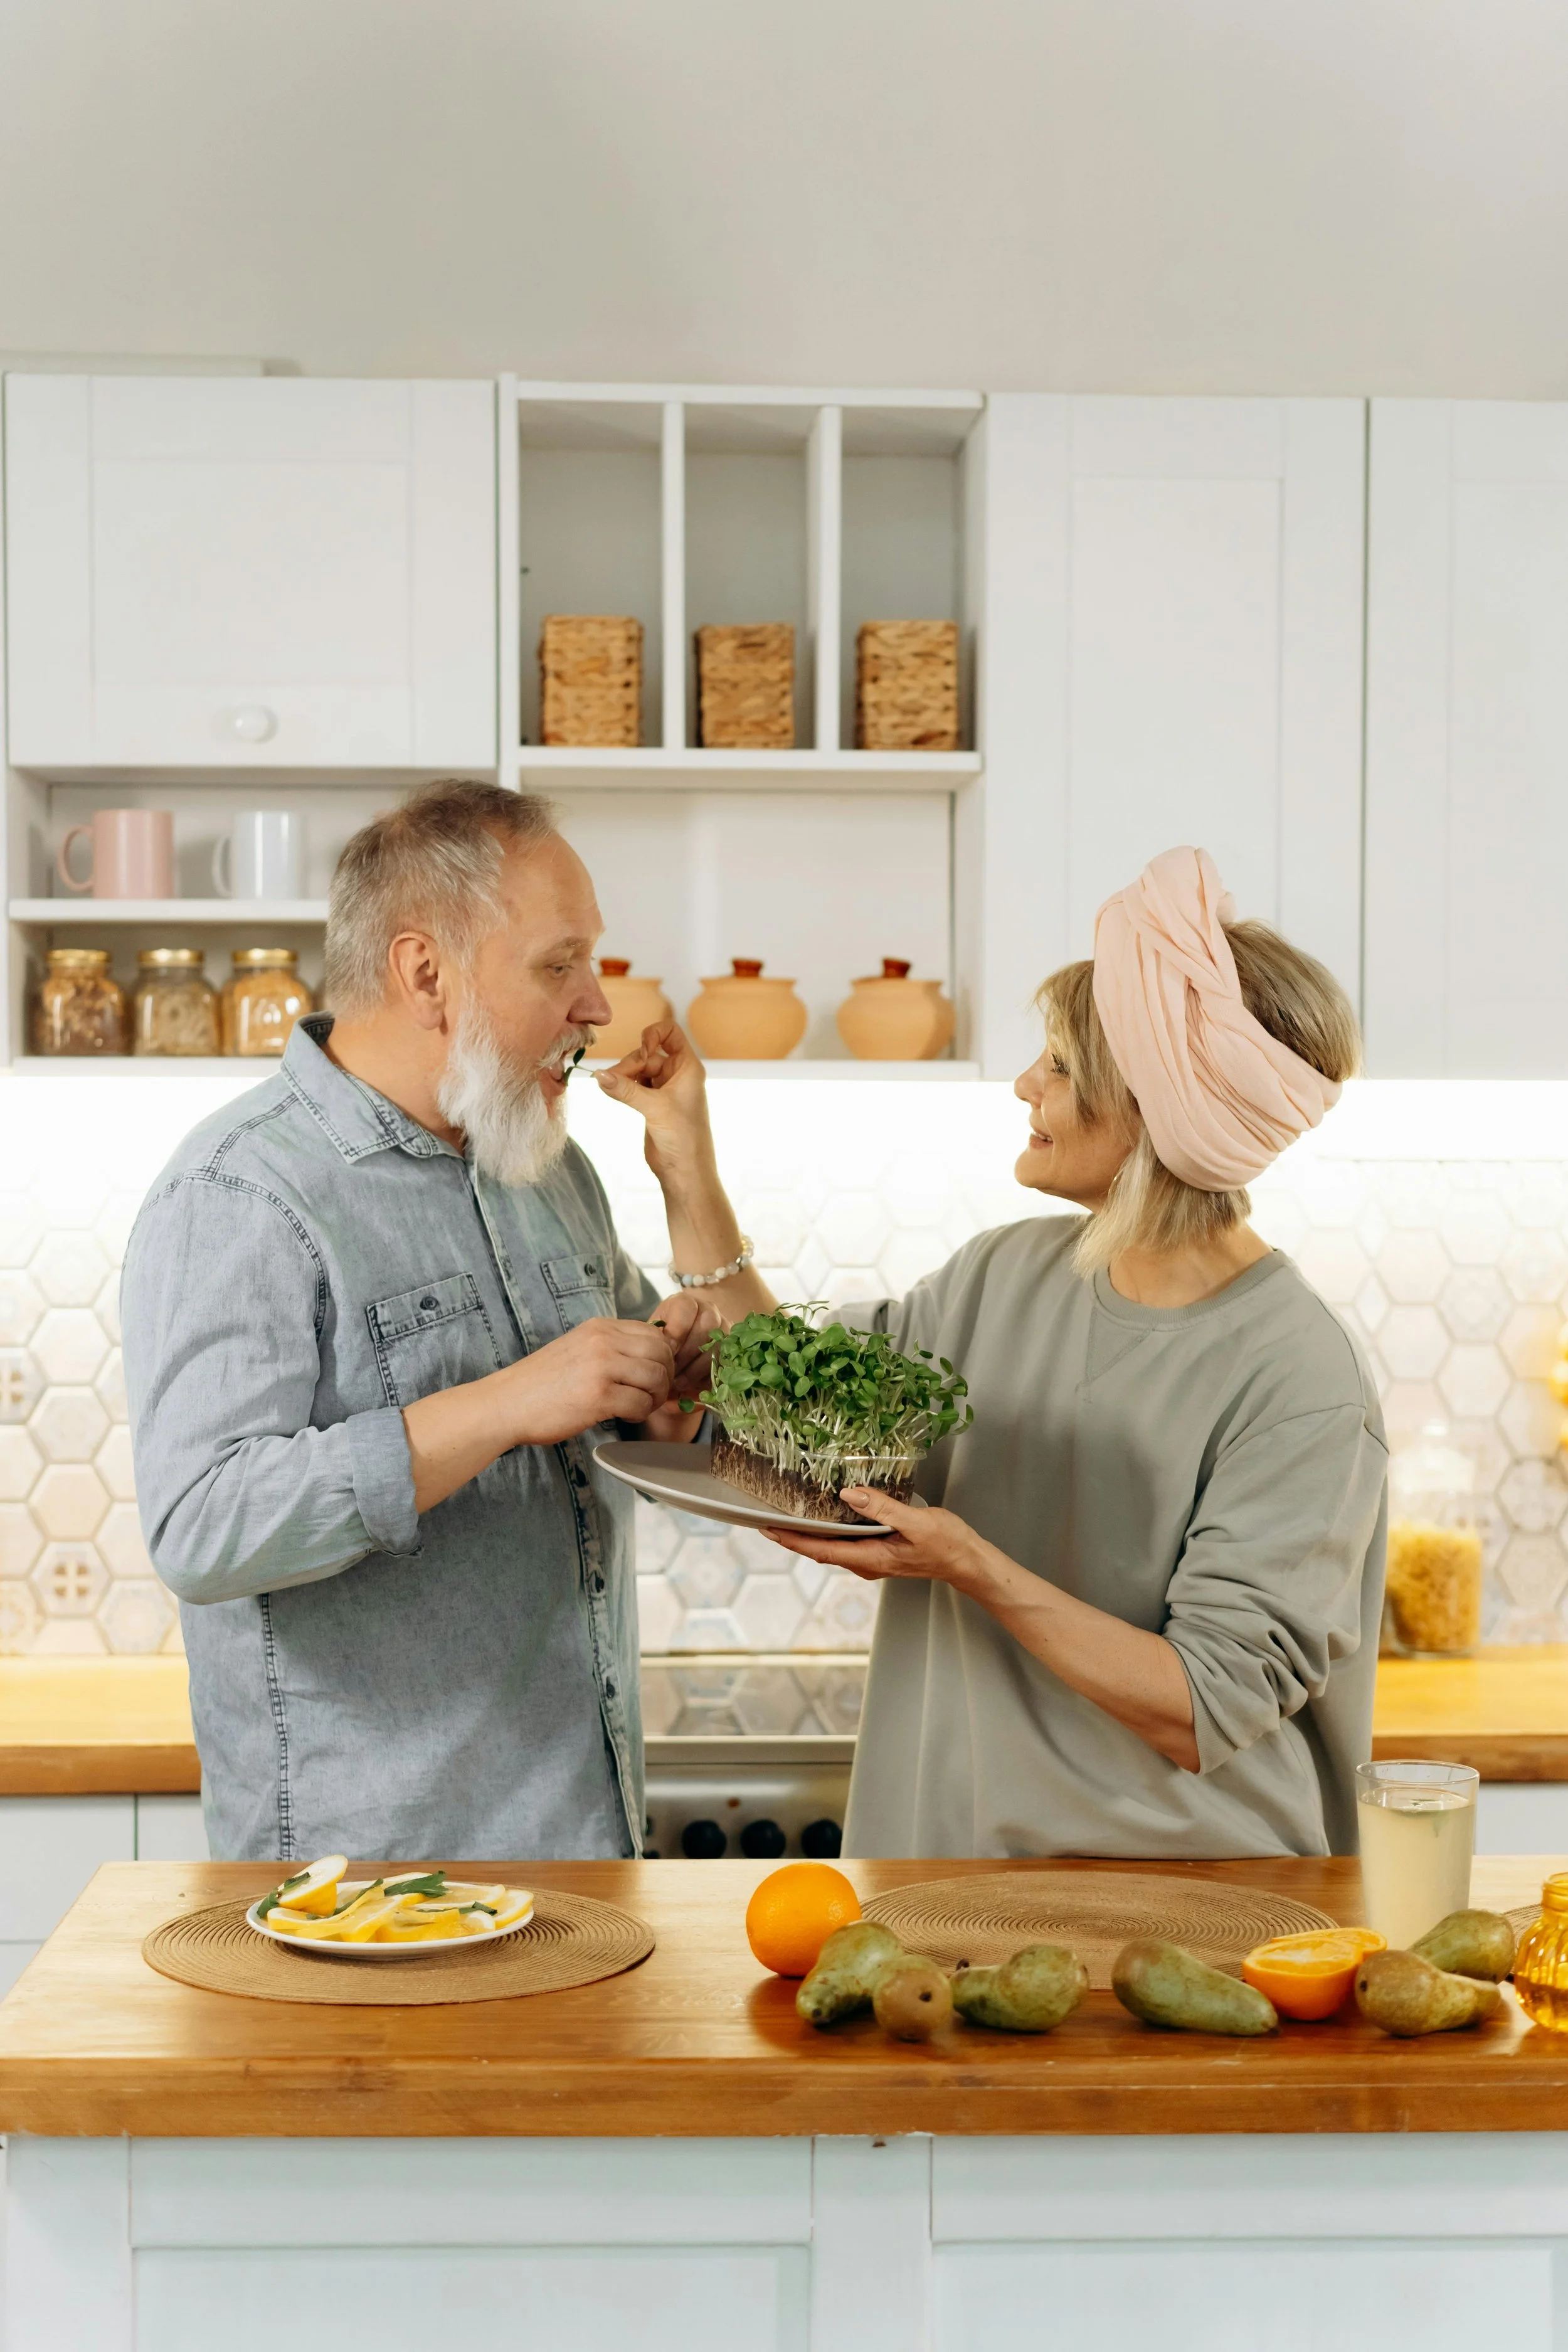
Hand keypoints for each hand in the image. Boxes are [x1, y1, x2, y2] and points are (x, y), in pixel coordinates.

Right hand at [502, 1317, 675, 1443]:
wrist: (507, 1404)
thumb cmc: (541, 1383)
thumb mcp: (578, 1349)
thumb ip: (611, 1347)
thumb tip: (651, 1356)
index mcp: (600, 1327)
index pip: (654, 1332)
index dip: (663, 1357)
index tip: (654, 1375)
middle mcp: (603, 1341)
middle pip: (662, 1353)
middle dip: (665, 1377)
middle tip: (653, 1394)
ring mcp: (601, 1367)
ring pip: (656, 1378)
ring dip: (655, 1397)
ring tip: (640, 1406)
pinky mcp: (598, 1396)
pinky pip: (641, 1403)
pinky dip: (640, 1413)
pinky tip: (626, 1416)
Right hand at [594, 1020, 713, 1176]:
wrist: (685, 1170)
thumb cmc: (684, 1137)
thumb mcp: (655, 1108)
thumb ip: (626, 1089)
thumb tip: (598, 1075)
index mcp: (687, 1067)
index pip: (671, 1033)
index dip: (653, 1034)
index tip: (641, 1052)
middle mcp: (676, 1074)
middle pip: (647, 1054)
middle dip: (630, 1064)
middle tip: (614, 1080)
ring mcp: (663, 1088)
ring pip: (637, 1070)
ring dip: (622, 1076)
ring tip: (609, 1088)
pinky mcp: (651, 1103)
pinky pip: (632, 1085)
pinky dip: (621, 1087)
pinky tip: (611, 1091)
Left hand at [648, 1291, 721, 1399]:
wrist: (672, 1365)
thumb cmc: (660, 1351)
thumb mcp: (654, 1344)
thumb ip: (658, 1345)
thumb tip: (668, 1352)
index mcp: (685, 1304)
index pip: (686, 1306)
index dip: (677, 1328)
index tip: (667, 1348)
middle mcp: (708, 1311)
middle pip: (708, 1324)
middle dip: (689, 1351)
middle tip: (674, 1368)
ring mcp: (724, 1330)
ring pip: (719, 1344)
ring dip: (698, 1367)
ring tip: (680, 1382)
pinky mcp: (732, 1351)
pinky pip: (726, 1363)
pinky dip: (708, 1376)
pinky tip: (693, 1385)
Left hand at [766, 1489, 990, 1589]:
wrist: (968, 1561)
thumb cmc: (948, 1544)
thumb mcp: (916, 1522)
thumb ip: (882, 1510)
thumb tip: (849, 1495)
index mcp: (871, 1558)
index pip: (821, 1550)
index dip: (793, 1540)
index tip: (768, 1529)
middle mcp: (867, 1563)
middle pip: (820, 1550)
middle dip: (793, 1536)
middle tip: (767, 1519)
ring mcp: (873, 1559)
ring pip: (832, 1547)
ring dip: (809, 1534)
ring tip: (787, 1517)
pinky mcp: (880, 1552)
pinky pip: (846, 1543)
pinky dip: (829, 1532)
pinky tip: (825, 1517)